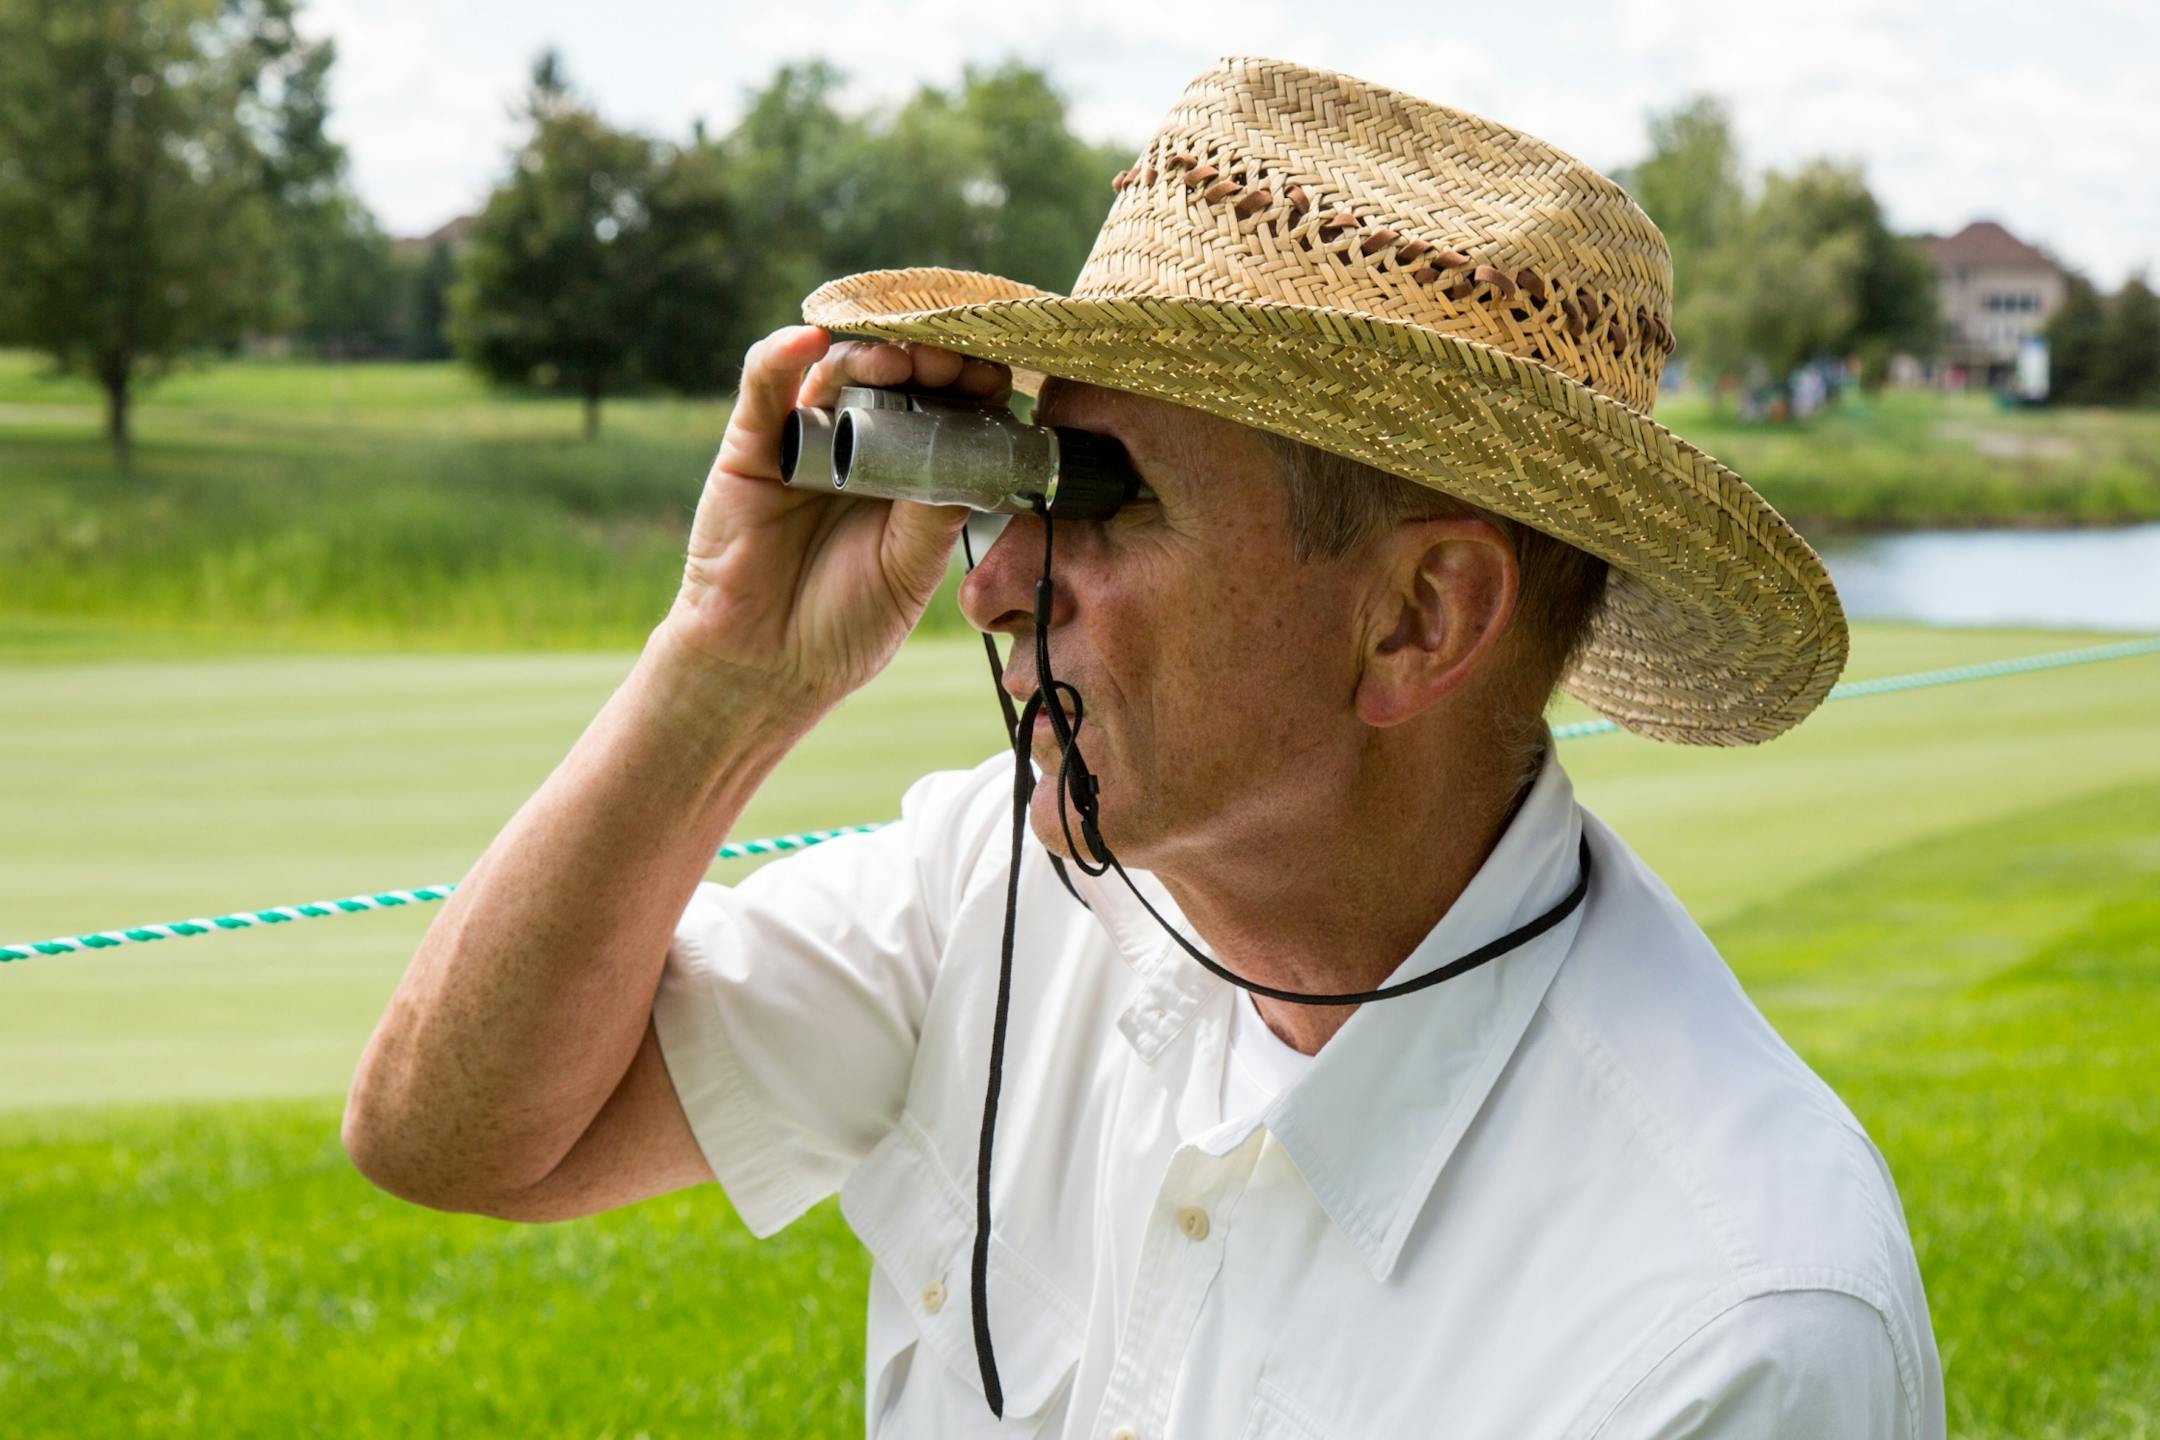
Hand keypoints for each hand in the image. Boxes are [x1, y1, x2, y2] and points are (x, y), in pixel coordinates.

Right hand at [661, 326, 1012, 710]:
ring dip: (870, 355)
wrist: (767, 668)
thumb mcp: (910, 570)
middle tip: (949, 365)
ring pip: (837, 371)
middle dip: (927, 362)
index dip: (970, 386)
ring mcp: (805, 440)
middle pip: (896, 377)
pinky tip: (810, 341)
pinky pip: (763, 385)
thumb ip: (935, 512)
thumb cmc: (843, 626)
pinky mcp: (750, 446)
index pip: (945, 408)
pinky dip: (782, 354)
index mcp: (908, 474)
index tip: (993, 379)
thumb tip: (971, 453)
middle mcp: (859, 446)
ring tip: (896, 361)